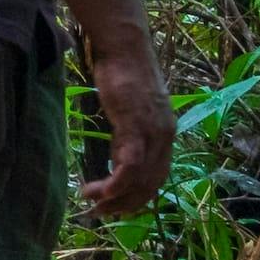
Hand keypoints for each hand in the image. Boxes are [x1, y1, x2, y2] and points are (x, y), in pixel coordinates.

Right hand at [77, 40, 176, 218]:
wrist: (124, 46)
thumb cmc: (123, 72)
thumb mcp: (131, 110)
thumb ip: (130, 133)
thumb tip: (120, 155)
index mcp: (166, 134)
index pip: (157, 177)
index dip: (138, 197)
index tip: (116, 205)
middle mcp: (165, 137)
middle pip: (150, 185)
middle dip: (126, 205)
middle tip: (102, 213)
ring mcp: (152, 132)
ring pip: (139, 180)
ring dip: (115, 198)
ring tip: (93, 203)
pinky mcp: (136, 126)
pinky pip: (129, 166)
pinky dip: (114, 184)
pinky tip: (96, 190)